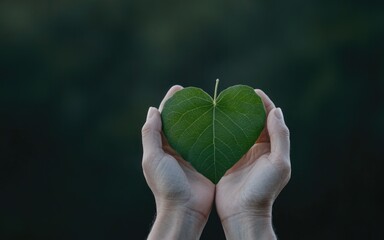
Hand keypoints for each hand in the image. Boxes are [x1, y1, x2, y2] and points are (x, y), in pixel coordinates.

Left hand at [142, 85, 214, 239]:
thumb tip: (153, 110)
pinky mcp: (206, 161)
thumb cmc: (166, 185)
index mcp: (161, 146)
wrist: (185, 209)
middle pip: (181, 122)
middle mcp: (175, 149)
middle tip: (197, 93)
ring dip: (202, 117)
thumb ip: (151, 134)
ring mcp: (191, 155)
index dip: (170, 102)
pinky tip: (222, 121)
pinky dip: (214, 131)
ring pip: (196, 130)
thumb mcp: (153, 158)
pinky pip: (210, 142)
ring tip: (211, 102)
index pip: (165, 119)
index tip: (179, 88)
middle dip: (187, 107)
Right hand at [216, 89, 290, 238]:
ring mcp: (241, 154)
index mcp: (271, 147)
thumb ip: (280, 137)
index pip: (270, 119)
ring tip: (223, 104)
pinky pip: (224, 140)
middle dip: (247, 107)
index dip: (264, 103)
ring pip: (238, 129)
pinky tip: (211, 121)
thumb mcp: (278, 163)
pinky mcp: (226, 160)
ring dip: (232, 117)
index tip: (253, 91)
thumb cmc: (263, 189)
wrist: (243, 213)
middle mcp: (257, 148)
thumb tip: (276, 111)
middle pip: (253, 121)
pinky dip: (220, 130)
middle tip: (235, 95)